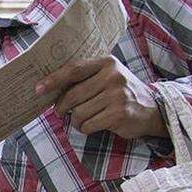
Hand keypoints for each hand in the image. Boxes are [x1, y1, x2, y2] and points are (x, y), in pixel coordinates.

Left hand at [35, 56, 167, 139]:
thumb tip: (52, 88)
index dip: (54, 80)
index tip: (38, 89)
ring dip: (76, 121)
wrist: (152, 109)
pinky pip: (88, 125)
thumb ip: (86, 78)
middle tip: (60, 112)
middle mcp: (112, 76)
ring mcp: (117, 95)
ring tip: (83, 119)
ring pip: (78, 113)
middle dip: (62, 107)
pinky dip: (86, 128)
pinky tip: (93, 125)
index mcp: (107, 63)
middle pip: (72, 95)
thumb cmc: (122, 93)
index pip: (74, 70)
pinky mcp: (118, 114)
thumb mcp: (108, 77)